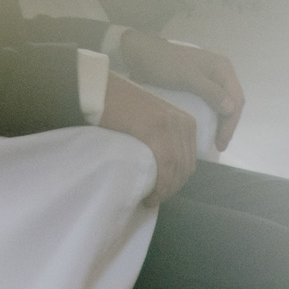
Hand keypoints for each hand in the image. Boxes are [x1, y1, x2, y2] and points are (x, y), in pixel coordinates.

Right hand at [99, 73, 198, 203]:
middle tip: (155, 199)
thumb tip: (159, 160)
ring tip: (151, 200)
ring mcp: (170, 127)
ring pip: (177, 170)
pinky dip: (161, 185)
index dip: (177, 181)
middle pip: (186, 167)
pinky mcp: (156, 132)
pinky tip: (150, 195)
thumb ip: (162, 133)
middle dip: (172, 188)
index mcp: (186, 121)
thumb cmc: (118, 102)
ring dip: (166, 191)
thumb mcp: (151, 117)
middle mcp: (183, 123)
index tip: (162, 193)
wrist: (99, 88)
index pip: (189, 160)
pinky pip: (165, 166)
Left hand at [118, 30, 243, 152]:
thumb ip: (210, 91)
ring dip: (218, 121)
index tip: (221, 143)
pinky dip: (208, 115)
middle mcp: (218, 73)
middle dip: (226, 124)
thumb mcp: (186, 77)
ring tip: (212, 140)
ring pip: (219, 104)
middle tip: (218, 145)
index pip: (236, 99)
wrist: (136, 52)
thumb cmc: (162, 63)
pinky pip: (206, 102)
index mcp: (222, 68)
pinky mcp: (193, 84)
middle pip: (230, 102)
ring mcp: (206, 79)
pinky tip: (203, 127)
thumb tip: (231, 109)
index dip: (230, 123)